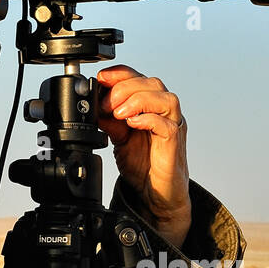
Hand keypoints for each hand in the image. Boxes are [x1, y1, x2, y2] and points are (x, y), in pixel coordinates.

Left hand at [95, 64, 190, 247]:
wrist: (155, 194)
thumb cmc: (143, 164)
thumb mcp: (119, 138)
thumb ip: (110, 121)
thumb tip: (94, 106)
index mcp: (150, 106)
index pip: (138, 78)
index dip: (119, 74)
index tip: (100, 79)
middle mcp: (164, 112)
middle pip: (152, 83)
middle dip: (124, 89)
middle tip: (106, 106)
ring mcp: (172, 126)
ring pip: (166, 98)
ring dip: (138, 100)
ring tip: (119, 114)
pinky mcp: (174, 143)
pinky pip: (168, 124)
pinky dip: (148, 119)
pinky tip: (133, 124)